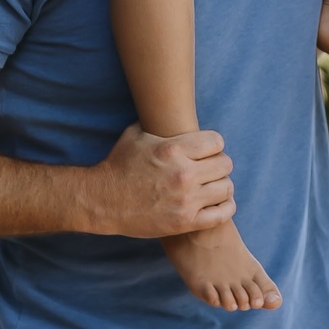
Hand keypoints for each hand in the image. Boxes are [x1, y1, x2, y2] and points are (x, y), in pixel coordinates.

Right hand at [83, 124, 235, 237]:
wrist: (102, 201)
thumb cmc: (118, 165)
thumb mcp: (135, 135)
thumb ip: (157, 122)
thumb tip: (168, 106)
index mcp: (173, 150)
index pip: (216, 142)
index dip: (213, 145)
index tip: (207, 151)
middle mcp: (183, 174)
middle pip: (225, 164)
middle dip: (219, 164)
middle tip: (210, 169)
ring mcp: (185, 200)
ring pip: (226, 188)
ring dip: (221, 186)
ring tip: (213, 186)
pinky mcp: (185, 222)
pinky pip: (222, 214)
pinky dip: (224, 208)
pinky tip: (217, 203)